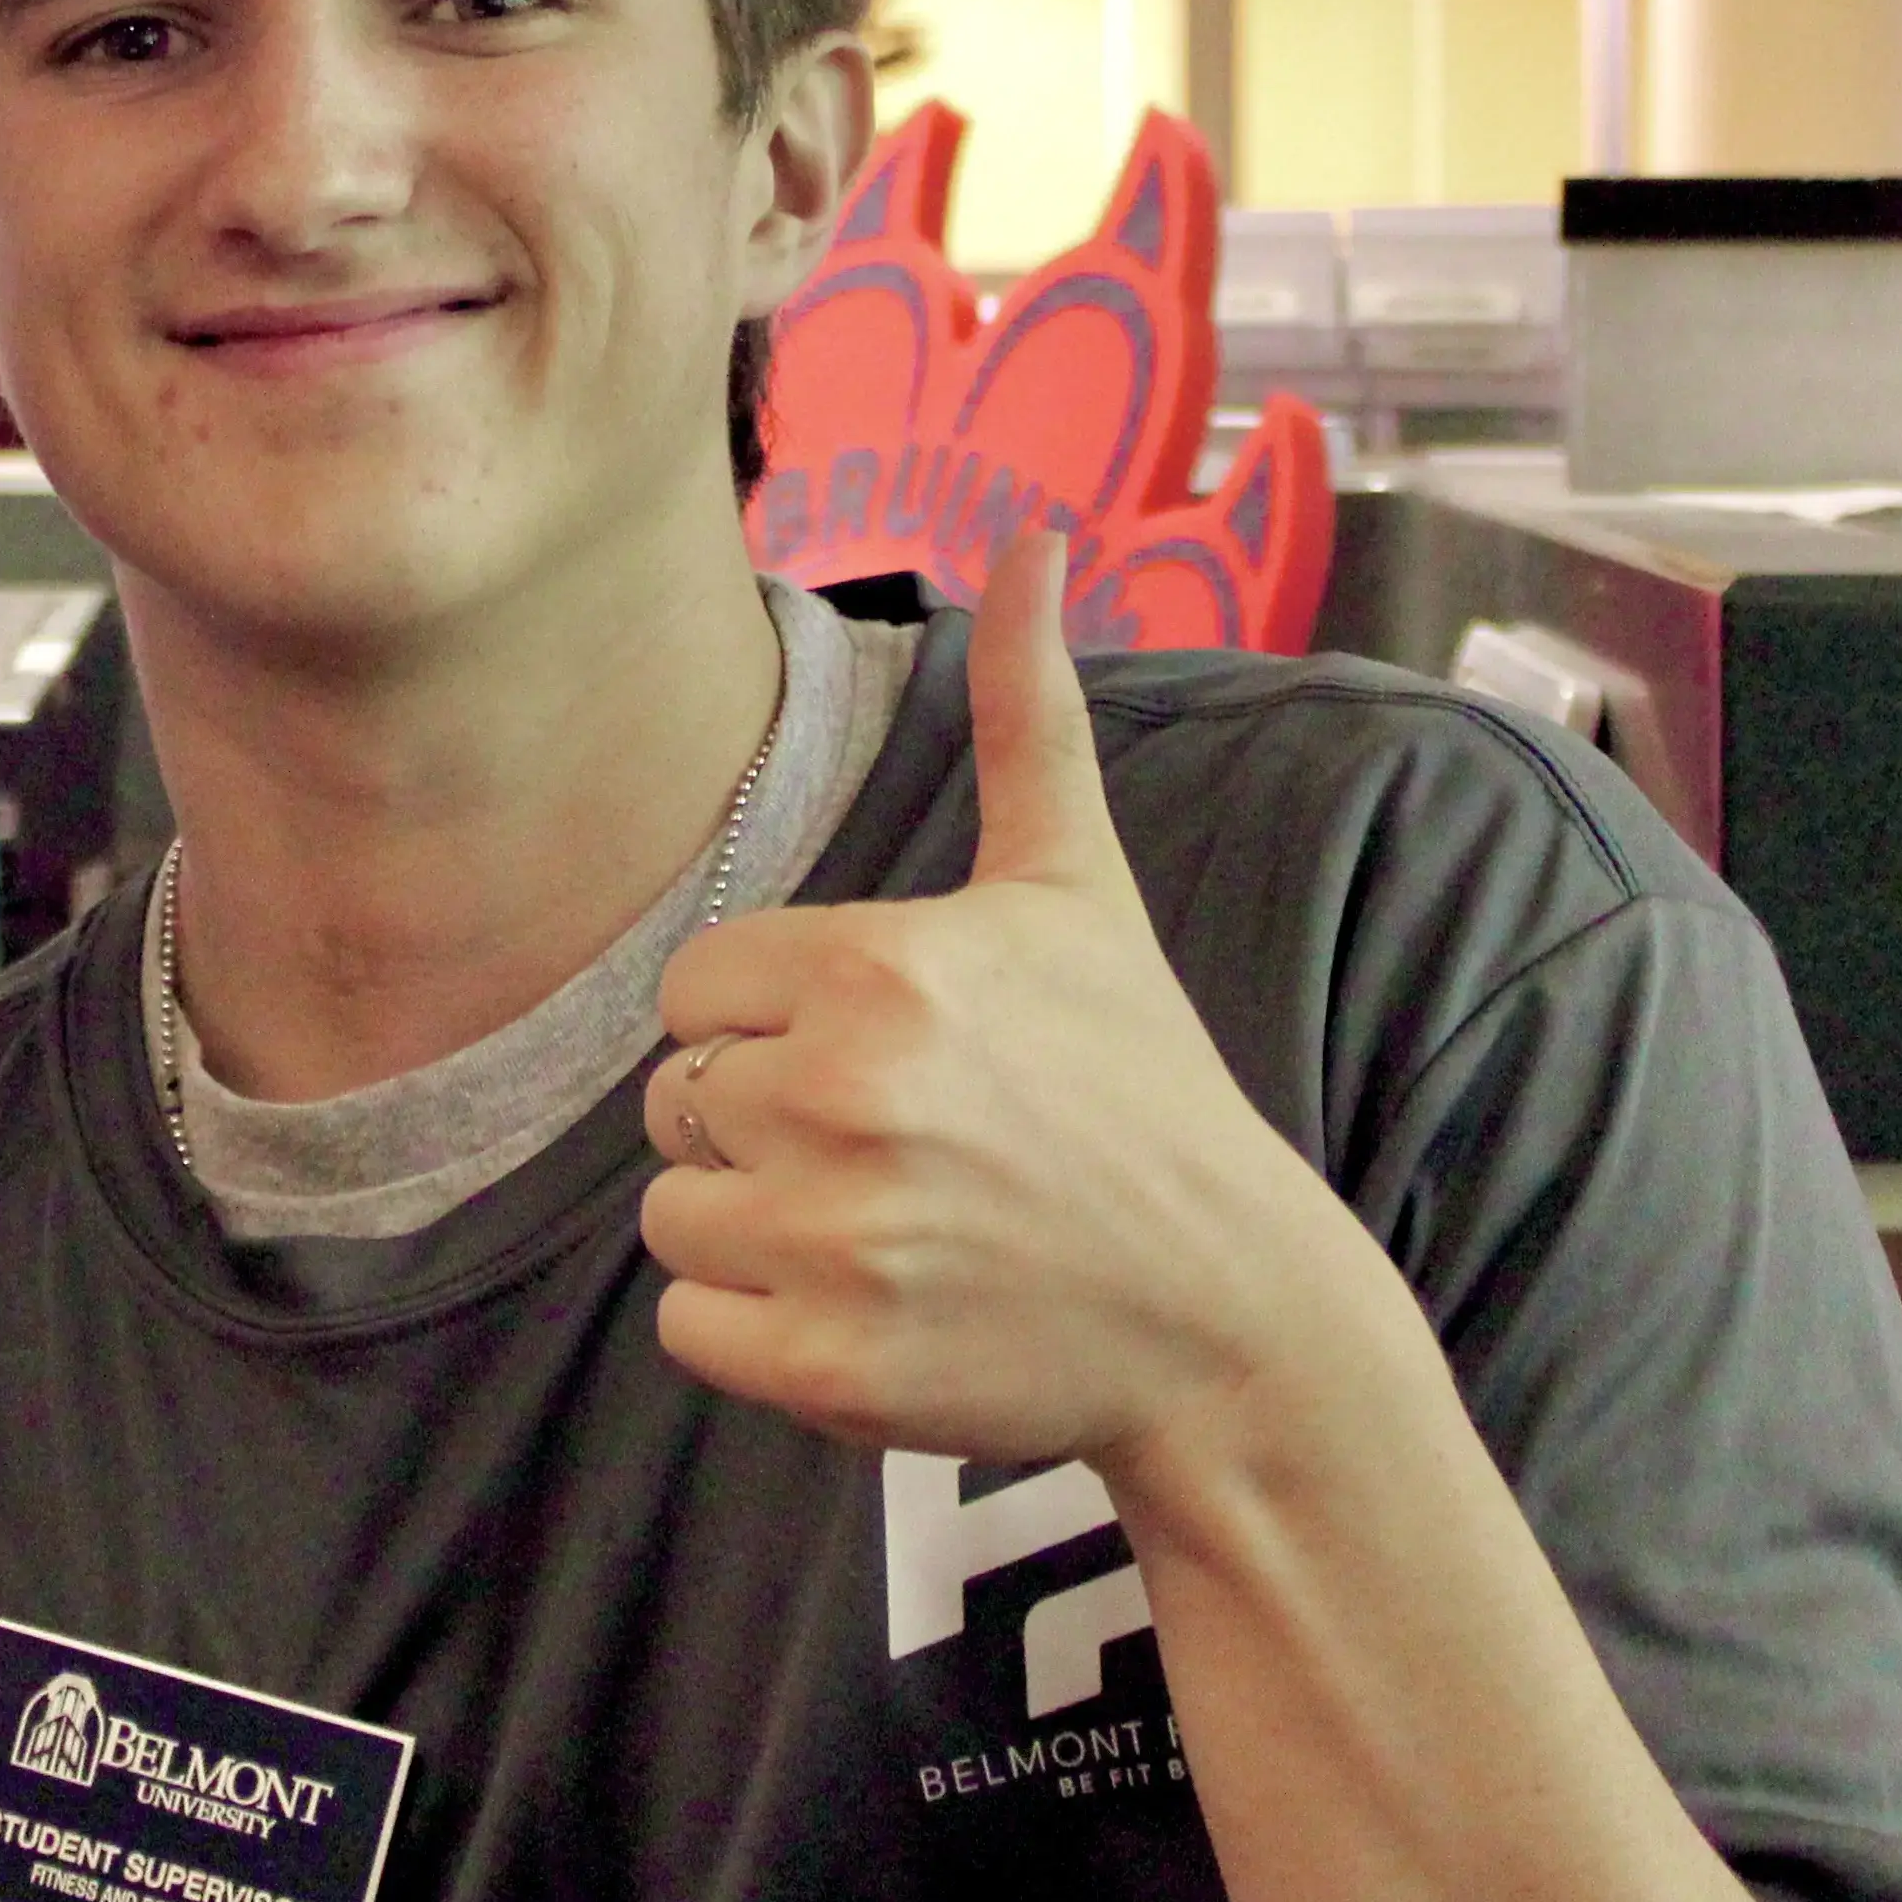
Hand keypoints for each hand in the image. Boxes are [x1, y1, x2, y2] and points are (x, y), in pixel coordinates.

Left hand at [638, 529, 1408, 1473]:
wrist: (1228, 1312)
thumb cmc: (1139, 1089)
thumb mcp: (1079, 891)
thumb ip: (1028, 715)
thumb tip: (1033, 536)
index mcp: (880, 969)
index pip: (694, 991)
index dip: (771, 1027)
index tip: (883, 1060)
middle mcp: (844, 1095)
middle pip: (675, 1102)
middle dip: (766, 1126)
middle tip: (900, 1152)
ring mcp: (832, 1238)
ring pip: (674, 1216)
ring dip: (756, 1230)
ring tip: (888, 1229)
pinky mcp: (824, 1365)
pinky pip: (690, 1328)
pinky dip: (758, 1332)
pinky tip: (872, 1307)